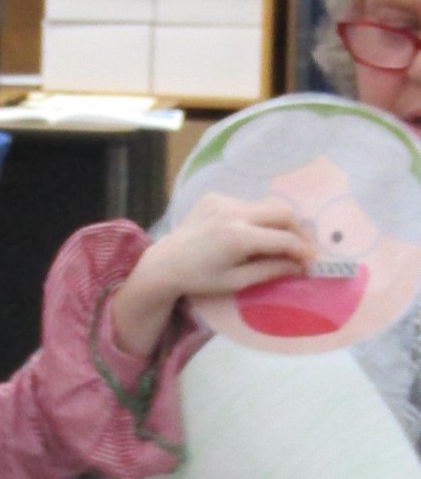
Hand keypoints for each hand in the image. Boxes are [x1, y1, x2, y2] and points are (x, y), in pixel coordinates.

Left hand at [110, 193, 314, 357]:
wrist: (165, 262)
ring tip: (278, 243)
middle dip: (298, 229)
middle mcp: (232, 213)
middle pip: (281, 211)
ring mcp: (222, 200)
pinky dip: (255, 218)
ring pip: (265, 206)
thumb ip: (270, 271)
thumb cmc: (200, 278)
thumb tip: (300, 266)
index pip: (284, 238)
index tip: (314, 261)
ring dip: (276, 223)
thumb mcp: (237, 281)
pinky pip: (246, 204)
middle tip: (303, 248)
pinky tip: (248, 234)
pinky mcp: (214, 197)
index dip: (303, 250)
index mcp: (237, 238)